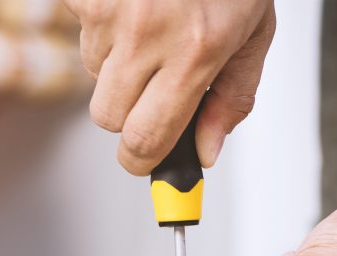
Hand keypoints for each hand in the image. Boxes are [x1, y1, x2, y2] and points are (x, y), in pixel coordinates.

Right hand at [64, 0, 274, 173]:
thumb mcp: (254, 33)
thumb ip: (232, 98)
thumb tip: (205, 152)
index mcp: (195, 53)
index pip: (145, 139)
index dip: (141, 159)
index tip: (144, 158)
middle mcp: (147, 34)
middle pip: (108, 117)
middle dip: (128, 112)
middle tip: (154, 85)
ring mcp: (109, 10)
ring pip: (92, 74)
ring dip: (118, 63)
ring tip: (153, 23)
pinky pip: (82, 30)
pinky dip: (104, 24)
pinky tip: (134, 3)